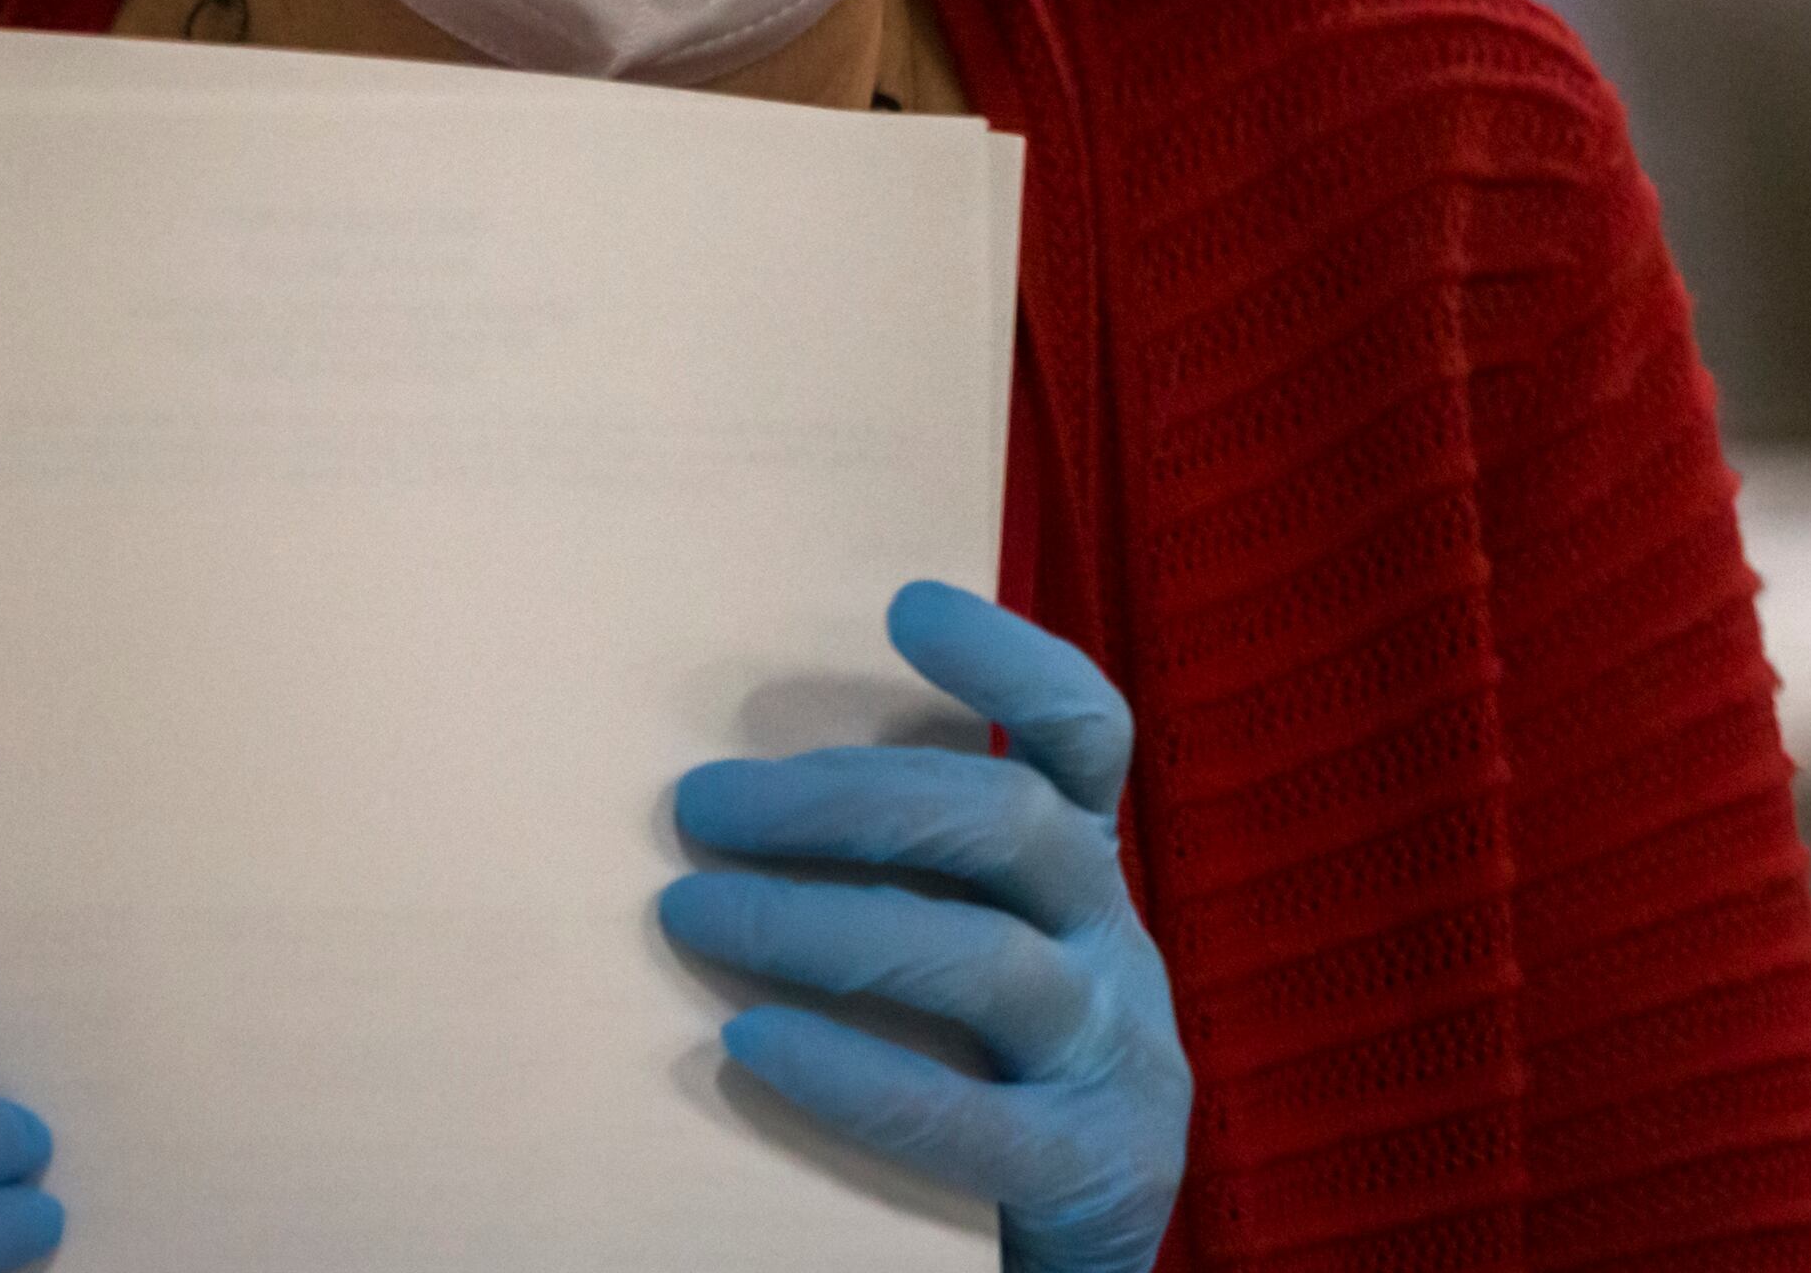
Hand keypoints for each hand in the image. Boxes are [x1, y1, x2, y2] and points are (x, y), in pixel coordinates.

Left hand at [660, 583, 1187, 1272]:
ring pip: (984, 958)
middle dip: (845, 798)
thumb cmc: (986, 1076)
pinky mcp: (1090, 1172)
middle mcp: (1117, 944)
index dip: (1011, 662)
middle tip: (699, 803)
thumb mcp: (975, 951)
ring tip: (693, 917)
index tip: (906, 603)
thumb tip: (719, 786)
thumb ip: (905, 872)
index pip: (1085, 734)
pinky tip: (752, 1044)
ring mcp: (1115, 1058)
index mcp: (1083, 875)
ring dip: (824, 924)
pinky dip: (854, 1072)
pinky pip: (969, 1117)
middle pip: (1009, 822)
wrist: (1072, 1254)